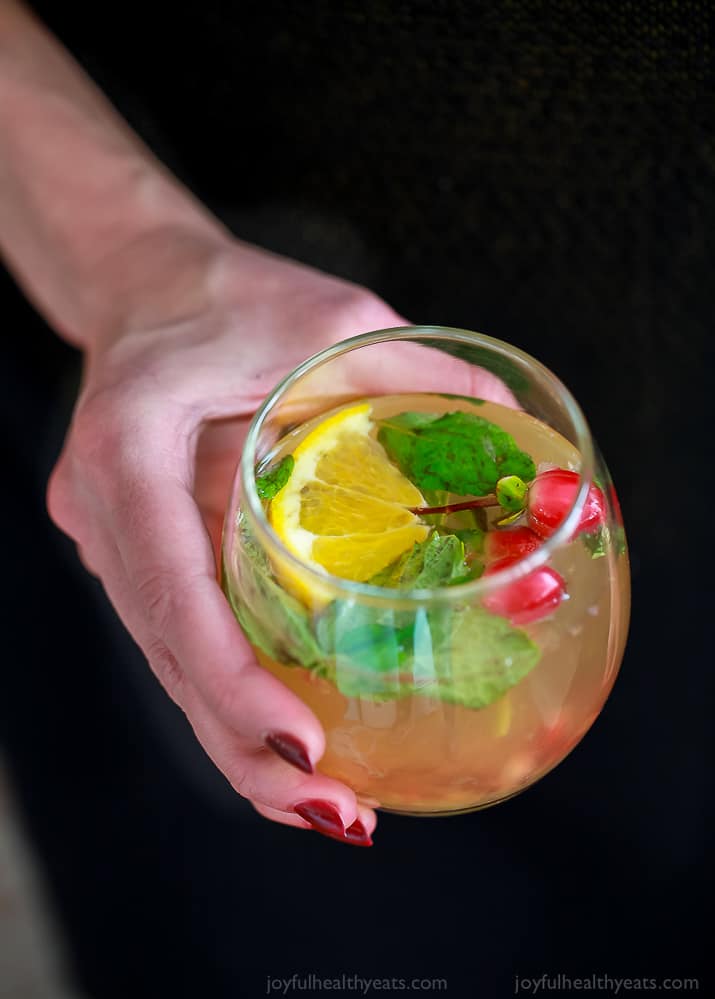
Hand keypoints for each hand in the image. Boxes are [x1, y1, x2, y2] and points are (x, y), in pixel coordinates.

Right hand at [47, 241, 512, 844]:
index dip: (228, 676)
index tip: (299, 743)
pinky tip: (283, 736)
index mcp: (130, 443)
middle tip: (333, 811)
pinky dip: (230, 691)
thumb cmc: (229, 295)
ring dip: (235, 736)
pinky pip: (180, 633)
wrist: (146, 287)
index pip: (169, 581)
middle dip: (242, 743)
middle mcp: (105, 506)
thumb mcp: (328, 315)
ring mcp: (111, 535)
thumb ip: (414, 374)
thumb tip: (512, 438)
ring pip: (167, 659)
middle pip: (165, 650)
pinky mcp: (136, 549)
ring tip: (321, 802)